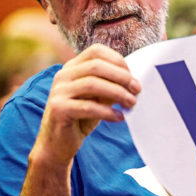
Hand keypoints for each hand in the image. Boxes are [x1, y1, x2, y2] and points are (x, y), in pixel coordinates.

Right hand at [31, 43, 141, 164]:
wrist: (57, 143)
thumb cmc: (81, 117)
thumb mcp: (98, 98)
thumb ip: (111, 86)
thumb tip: (133, 83)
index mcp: (72, 67)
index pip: (96, 51)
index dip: (117, 60)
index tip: (132, 76)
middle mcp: (63, 75)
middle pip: (96, 66)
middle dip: (121, 76)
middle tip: (137, 89)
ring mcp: (58, 91)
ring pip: (92, 84)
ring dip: (117, 93)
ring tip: (131, 103)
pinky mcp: (58, 109)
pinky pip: (87, 107)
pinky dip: (108, 111)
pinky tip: (119, 117)